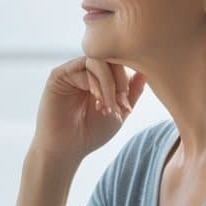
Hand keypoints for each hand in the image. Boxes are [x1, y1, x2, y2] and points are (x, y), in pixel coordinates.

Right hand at [31, 57, 147, 162]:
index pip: (119, 63)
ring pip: (99, 61)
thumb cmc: (91, 133)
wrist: (67, 149)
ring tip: (107, 107)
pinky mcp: (59, 74)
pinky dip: (96, 83)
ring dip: (109, 84)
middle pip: (110, 57)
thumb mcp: (119, 111)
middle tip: (121, 104)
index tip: (127, 107)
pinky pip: (84, 66)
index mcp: (99, 78)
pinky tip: (97, 101)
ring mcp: (72, 71)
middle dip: (120, 81)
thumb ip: (132, 92)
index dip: (128, 80)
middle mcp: (85, 71)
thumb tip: (146, 71)